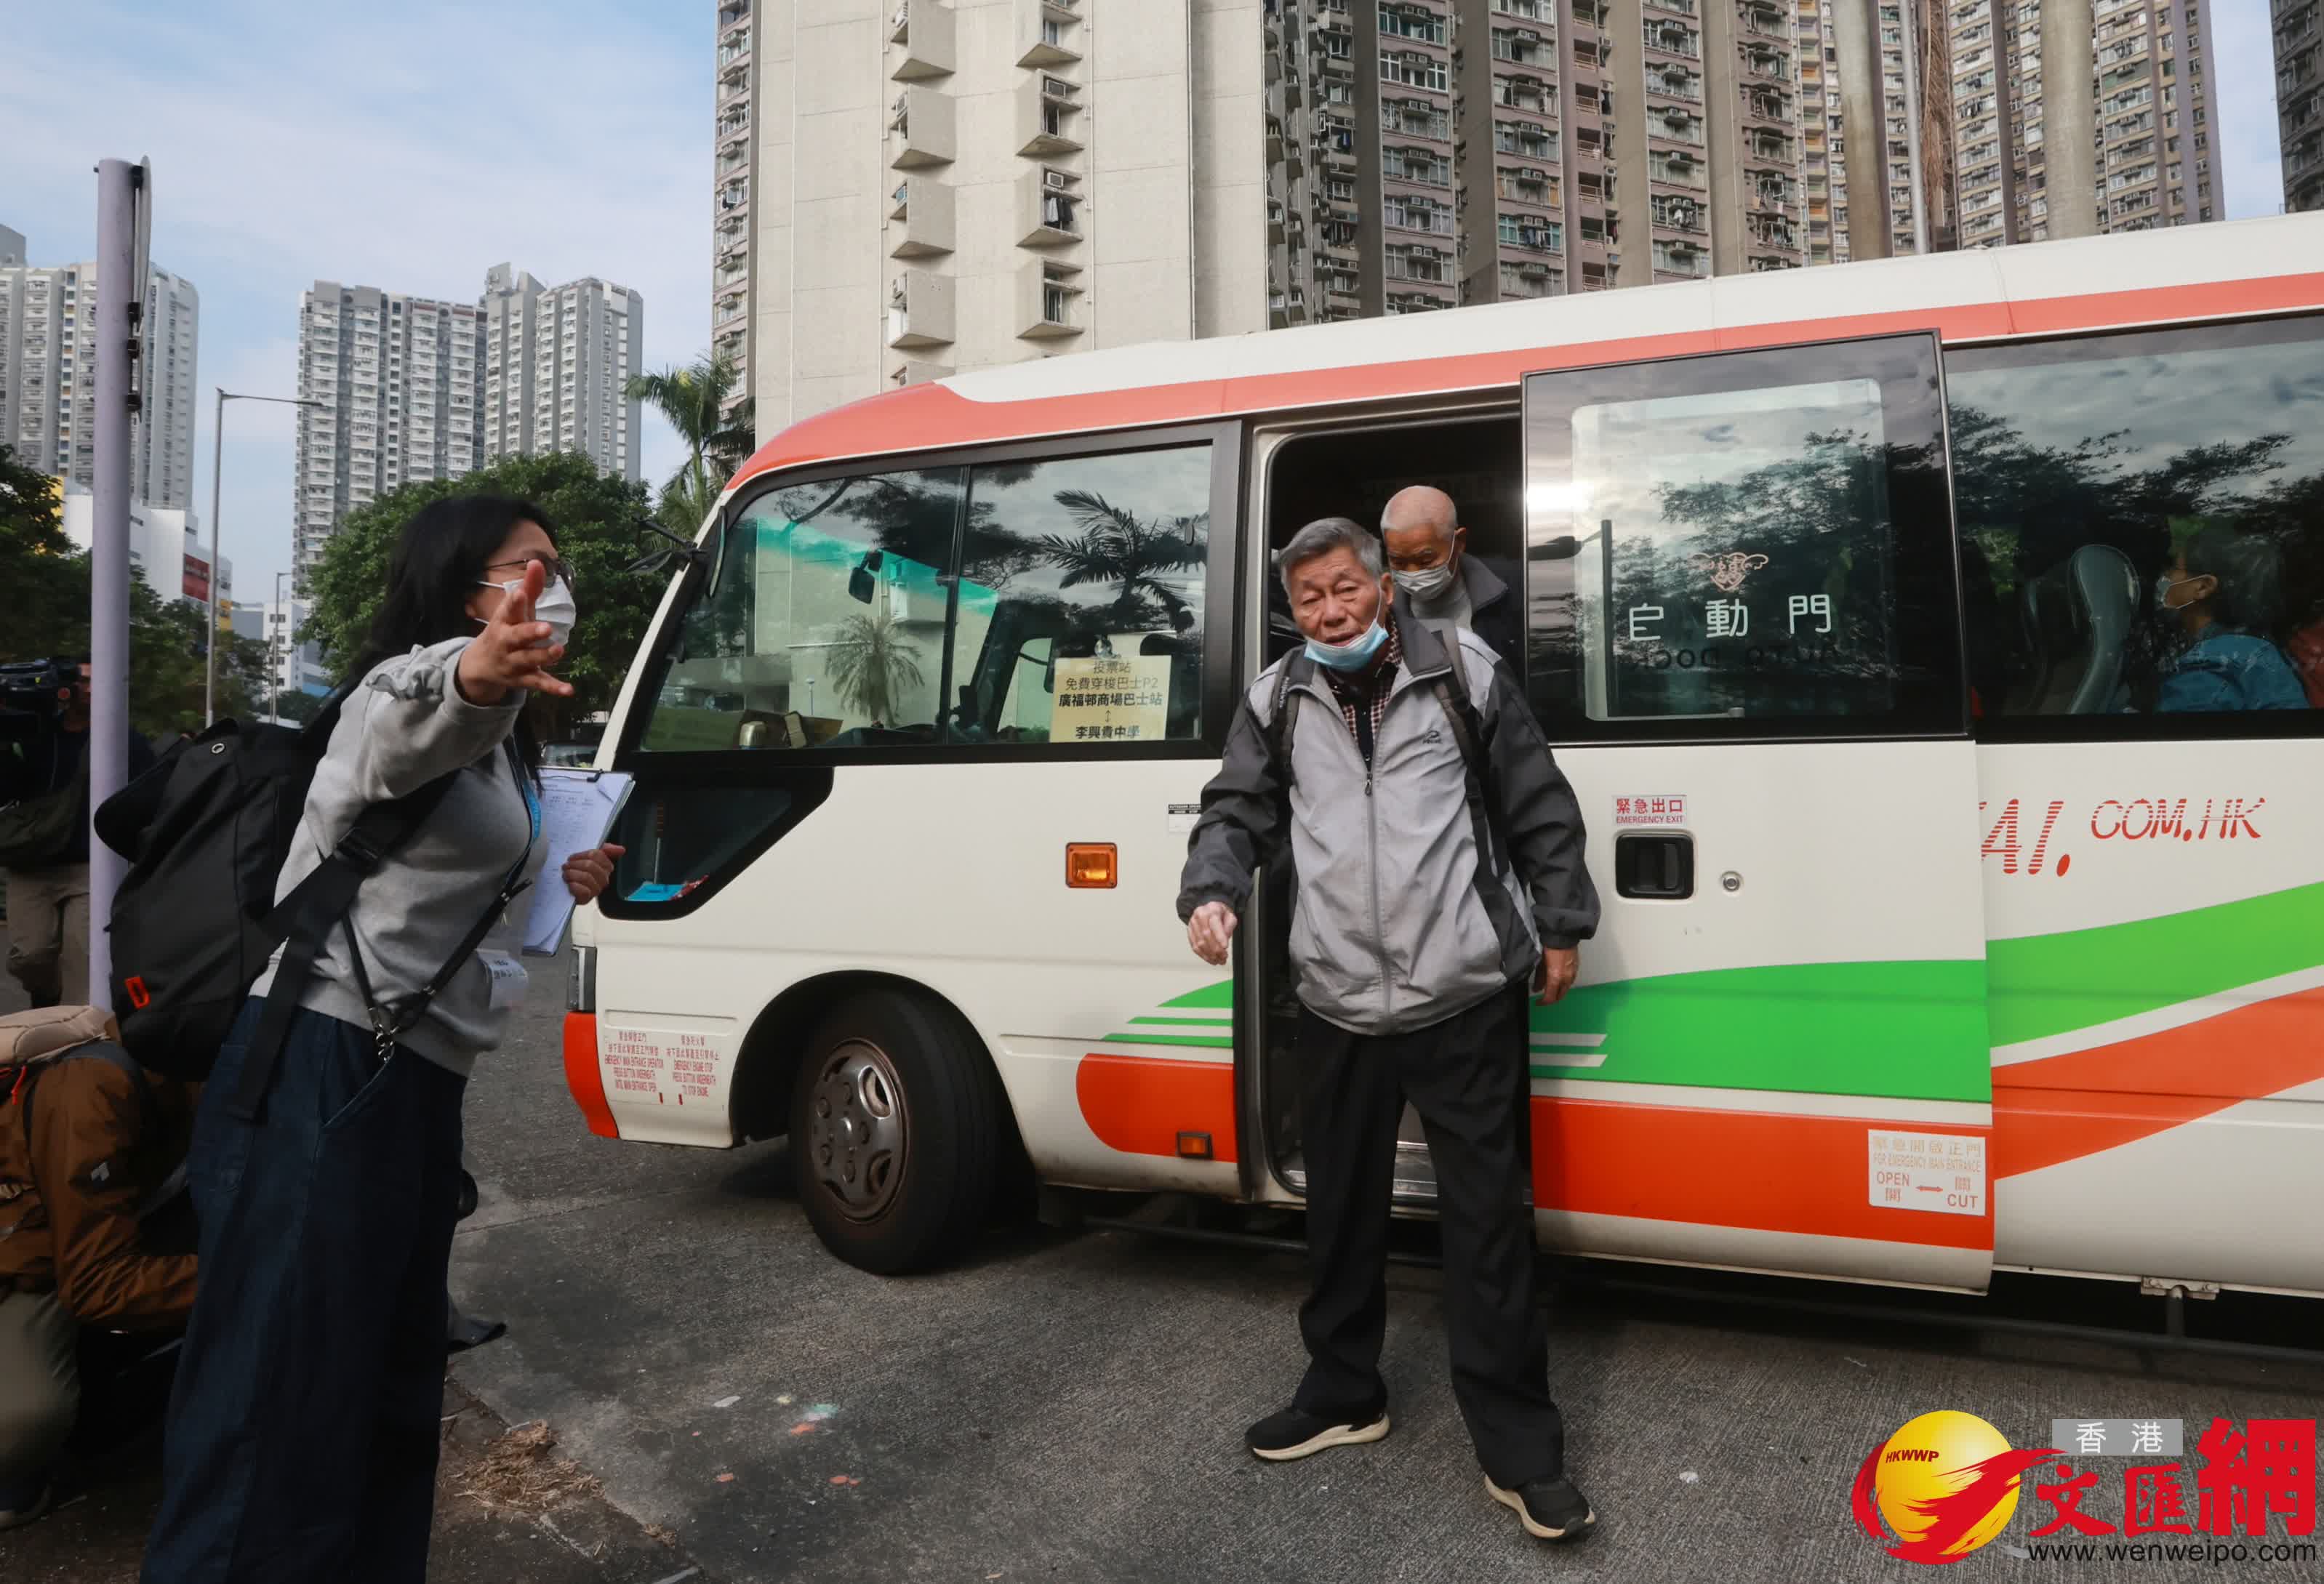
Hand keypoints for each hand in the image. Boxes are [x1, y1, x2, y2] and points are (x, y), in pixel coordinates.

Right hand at [455, 560, 573, 704]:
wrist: (480, 666)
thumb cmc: (505, 630)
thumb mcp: (514, 611)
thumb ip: (530, 588)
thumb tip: (537, 562)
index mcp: (504, 621)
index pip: (509, 609)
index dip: (515, 602)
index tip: (522, 593)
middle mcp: (506, 641)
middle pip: (517, 637)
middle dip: (530, 632)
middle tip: (547, 628)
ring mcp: (514, 662)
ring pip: (528, 660)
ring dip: (543, 657)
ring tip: (559, 650)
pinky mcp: (523, 679)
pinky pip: (538, 683)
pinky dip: (553, 687)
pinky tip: (568, 690)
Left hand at [564, 843, 625, 904]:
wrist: (565, 886)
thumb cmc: (578, 869)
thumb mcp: (590, 855)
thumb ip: (607, 849)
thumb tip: (622, 849)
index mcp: (606, 867)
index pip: (596, 855)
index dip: (581, 855)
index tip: (572, 858)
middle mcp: (604, 879)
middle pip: (589, 865)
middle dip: (574, 864)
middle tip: (566, 866)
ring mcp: (596, 890)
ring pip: (586, 877)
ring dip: (571, 874)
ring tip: (566, 874)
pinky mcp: (587, 899)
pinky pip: (583, 891)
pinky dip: (573, 886)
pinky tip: (569, 884)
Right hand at [1187, 901, 1238, 966]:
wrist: (1209, 908)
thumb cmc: (1221, 913)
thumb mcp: (1230, 916)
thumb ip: (1229, 927)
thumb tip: (1225, 938)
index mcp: (1211, 910)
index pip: (1214, 925)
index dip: (1219, 937)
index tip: (1225, 947)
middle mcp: (1200, 916)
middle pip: (1206, 936)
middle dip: (1216, 949)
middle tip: (1224, 957)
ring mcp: (1193, 924)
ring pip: (1199, 943)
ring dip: (1210, 955)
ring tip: (1219, 960)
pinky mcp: (1190, 932)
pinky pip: (1194, 946)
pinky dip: (1203, 955)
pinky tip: (1211, 959)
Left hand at [1537, 946, 1577, 1004]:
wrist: (1563, 933)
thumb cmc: (1549, 946)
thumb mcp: (1540, 963)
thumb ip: (1539, 978)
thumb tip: (1536, 988)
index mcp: (1556, 977)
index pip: (1551, 998)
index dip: (1543, 1003)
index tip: (1538, 1002)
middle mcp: (1566, 978)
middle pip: (1560, 996)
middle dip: (1552, 999)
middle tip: (1543, 997)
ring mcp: (1573, 973)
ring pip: (1565, 988)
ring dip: (1558, 990)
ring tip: (1548, 986)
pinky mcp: (1576, 968)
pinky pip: (1570, 980)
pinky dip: (1563, 983)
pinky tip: (1556, 978)